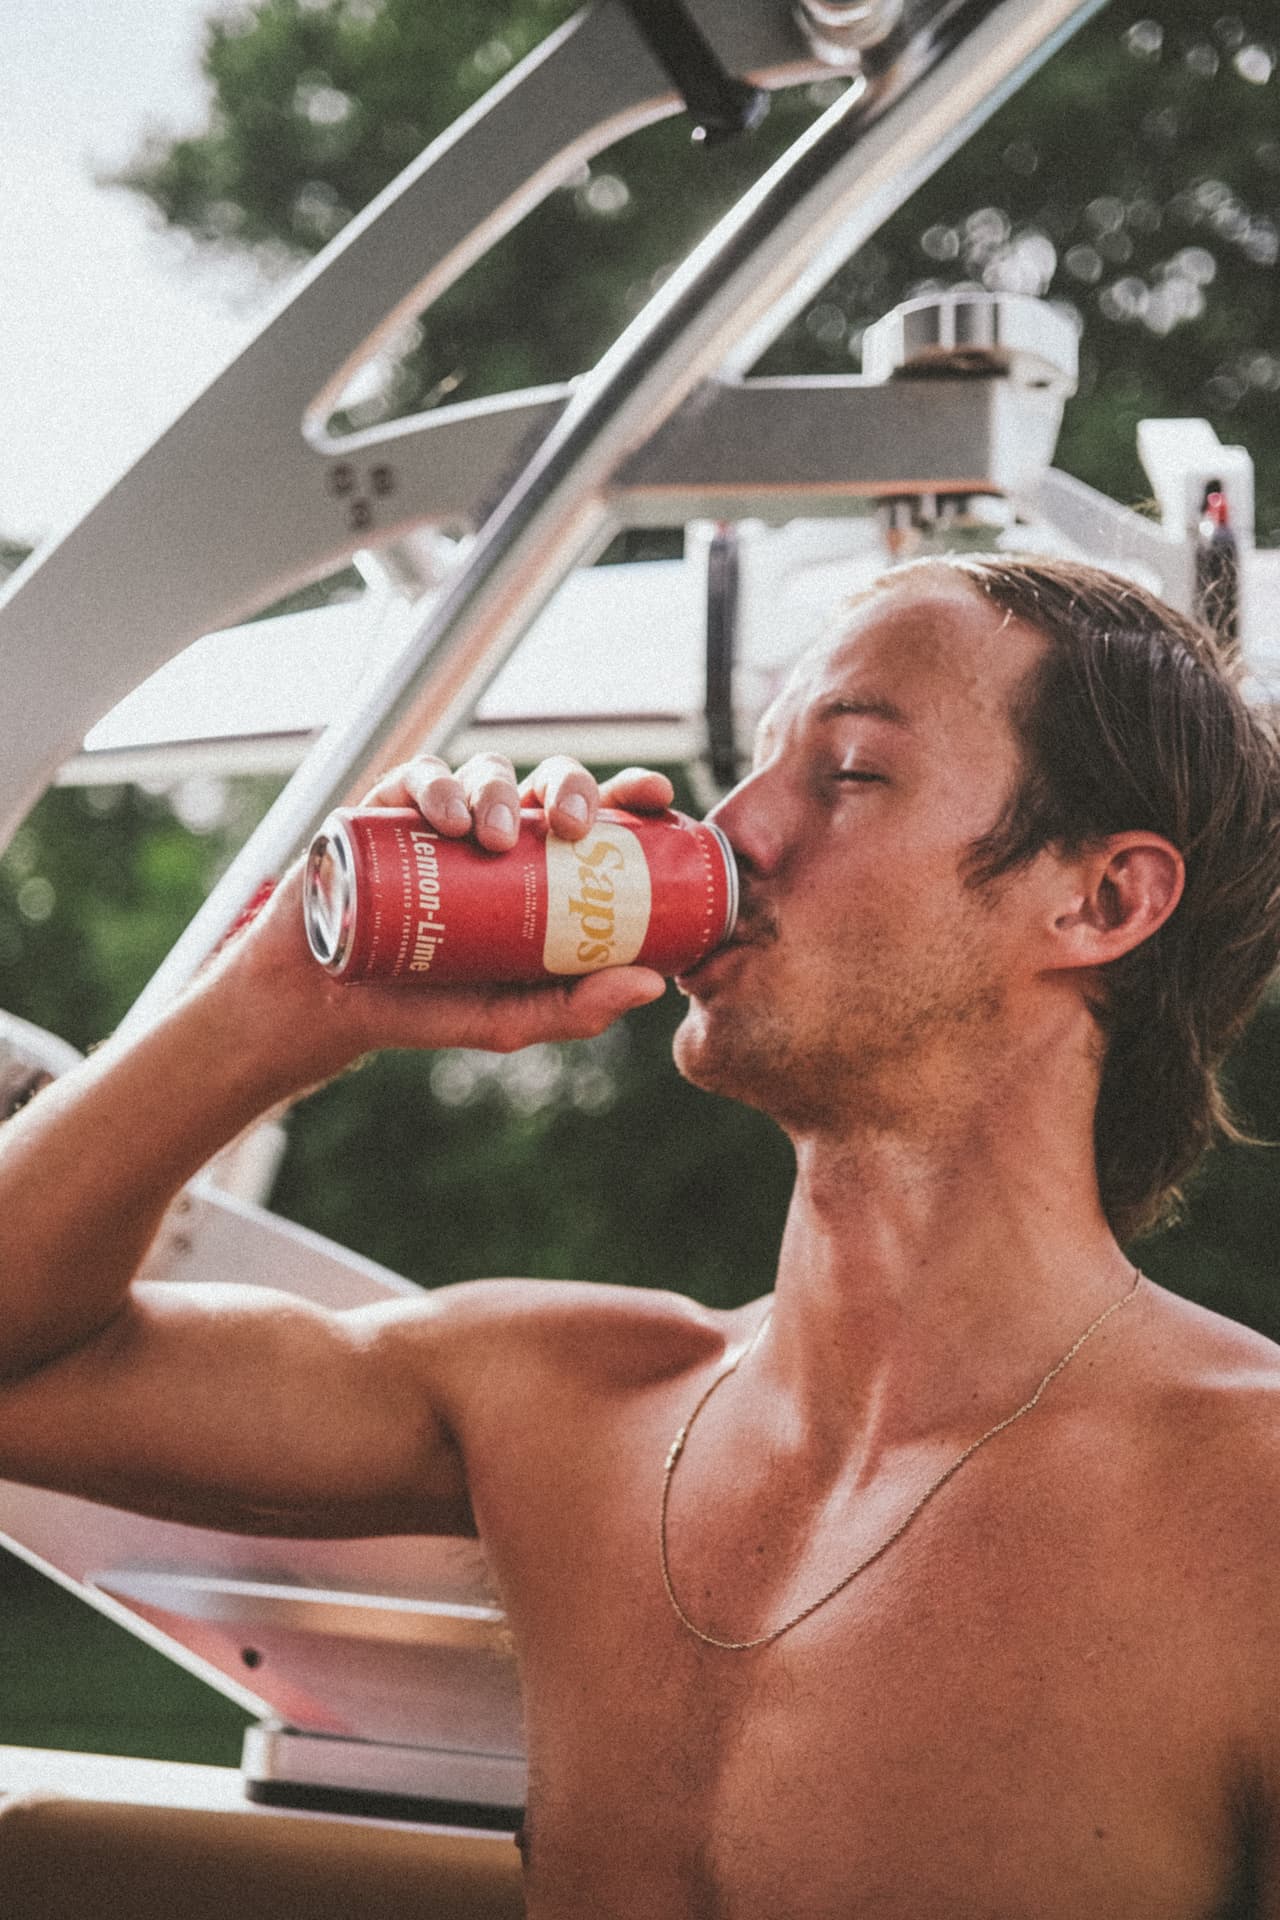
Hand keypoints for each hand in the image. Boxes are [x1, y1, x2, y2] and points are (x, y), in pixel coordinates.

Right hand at [233, 755, 673, 1071]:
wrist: (329, 1004)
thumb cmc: (429, 1007)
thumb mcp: (510, 1019)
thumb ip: (575, 1008)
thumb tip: (651, 985)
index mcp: (546, 869)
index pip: (600, 818)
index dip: (633, 796)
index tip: (658, 798)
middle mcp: (502, 832)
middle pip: (550, 781)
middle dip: (571, 787)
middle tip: (571, 827)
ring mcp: (445, 815)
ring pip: (489, 770)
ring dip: (501, 791)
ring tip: (496, 837)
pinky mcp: (390, 808)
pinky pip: (421, 774)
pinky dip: (439, 787)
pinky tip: (446, 821)